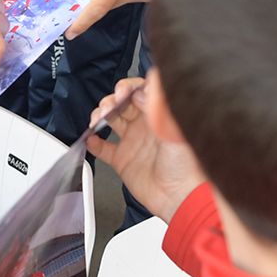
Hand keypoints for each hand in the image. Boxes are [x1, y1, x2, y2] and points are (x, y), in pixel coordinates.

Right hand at [86, 78, 204, 222]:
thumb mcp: (176, 128)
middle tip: (108, 107)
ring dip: (100, 115)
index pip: (140, 92)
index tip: (121, 92)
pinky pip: (103, 148)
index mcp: (158, 116)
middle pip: (122, 104)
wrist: (180, 198)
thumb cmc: (187, 165)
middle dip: (111, 101)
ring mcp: (132, 143)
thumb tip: (152, 78)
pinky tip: (90, 138)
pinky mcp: (122, 161)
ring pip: (110, 121)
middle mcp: (144, 126)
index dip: (128, 88)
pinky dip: (94, 142)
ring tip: (97, 119)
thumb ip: (162, 104)